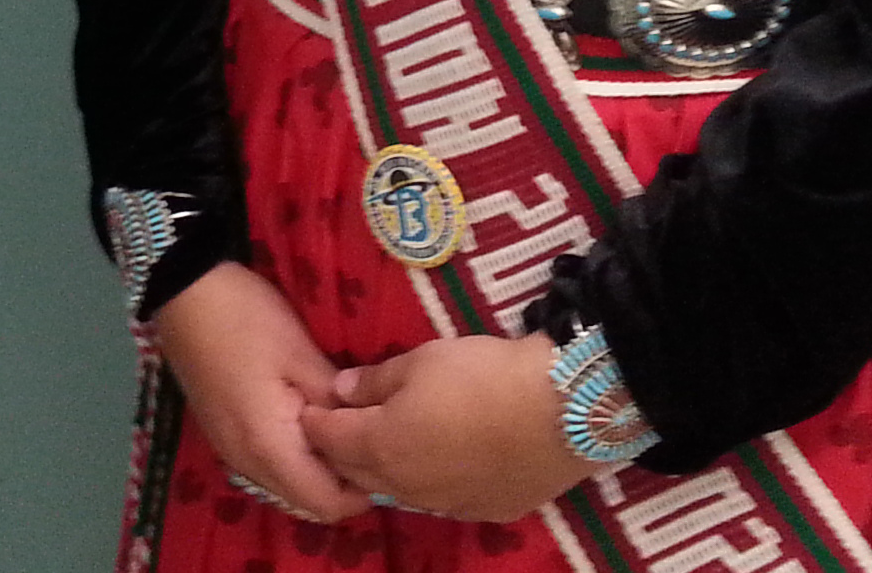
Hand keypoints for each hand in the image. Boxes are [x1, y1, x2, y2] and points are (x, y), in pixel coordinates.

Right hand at [152, 263, 373, 524]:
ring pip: (286, 486)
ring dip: (317, 472)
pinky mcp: (224, 435)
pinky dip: (295, 459)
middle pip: (304, 502)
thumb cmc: (247, 320)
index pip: (323, 503)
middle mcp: (246, 462)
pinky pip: (268, 467)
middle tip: (371, 444)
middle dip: (341, 485)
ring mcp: (230, 451)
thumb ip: (336, 401)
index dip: (360, 493)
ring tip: (346, 433)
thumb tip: (368, 430)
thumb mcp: (301, 354)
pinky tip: (312, 425)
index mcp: (268, 446)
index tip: (384, 459)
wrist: (185, 292)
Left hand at [305, 334, 598, 523]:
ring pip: (399, 492)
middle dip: (343, 450)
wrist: (561, 410)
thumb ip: (374, 380)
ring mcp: (446, 504)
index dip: (316, 421)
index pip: (329, 439)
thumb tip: (341, 391)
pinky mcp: (483, 511)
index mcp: (381, 446)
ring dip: (385, 470)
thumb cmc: (482, 375)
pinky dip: (428, 481)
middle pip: (358, 473)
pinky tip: (441, 461)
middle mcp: (406, 486)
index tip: (309, 407)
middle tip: (341, 427)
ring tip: (388, 444)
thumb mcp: (422, 360)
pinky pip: (441, 500)